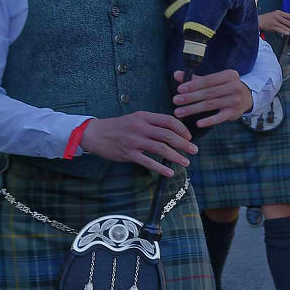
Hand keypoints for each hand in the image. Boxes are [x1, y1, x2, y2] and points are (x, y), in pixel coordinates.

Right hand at [80, 111, 194, 177]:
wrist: (95, 134)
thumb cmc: (119, 127)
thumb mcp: (136, 118)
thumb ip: (152, 123)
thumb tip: (173, 131)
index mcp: (144, 117)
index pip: (168, 120)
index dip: (181, 129)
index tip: (189, 137)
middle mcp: (140, 127)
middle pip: (168, 135)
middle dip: (184, 143)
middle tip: (194, 150)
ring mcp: (134, 141)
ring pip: (160, 148)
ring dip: (176, 156)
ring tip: (186, 162)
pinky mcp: (129, 154)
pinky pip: (148, 162)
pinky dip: (160, 168)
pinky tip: (169, 173)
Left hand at [174, 68, 252, 128]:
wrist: (247, 98)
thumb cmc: (226, 87)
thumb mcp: (216, 80)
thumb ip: (197, 78)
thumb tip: (177, 74)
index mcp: (229, 75)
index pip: (208, 80)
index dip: (193, 85)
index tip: (179, 89)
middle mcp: (234, 87)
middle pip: (208, 93)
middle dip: (190, 97)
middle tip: (175, 101)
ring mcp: (235, 101)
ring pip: (210, 105)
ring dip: (193, 109)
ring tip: (179, 112)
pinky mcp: (234, 113)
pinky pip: (219, 118)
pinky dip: (208, 121)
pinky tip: (198, 123)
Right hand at [259, 10, 289, 36]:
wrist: (258, 20)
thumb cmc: (268, 18)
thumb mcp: (275, 14)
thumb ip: (282, 17)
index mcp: (279, 12)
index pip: (289, 15)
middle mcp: (277, 16)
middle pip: (288, 22)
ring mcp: (274, 21)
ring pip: (284, 26)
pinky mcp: (272, 26)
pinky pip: (279, 29)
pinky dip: (284, 32)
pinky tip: (288, 34)